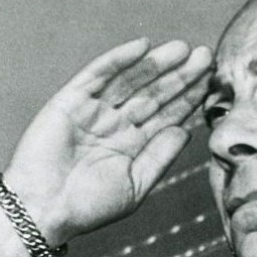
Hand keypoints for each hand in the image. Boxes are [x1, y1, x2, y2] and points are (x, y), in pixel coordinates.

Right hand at [3, 38, 212, 246]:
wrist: (45, 209)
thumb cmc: (88, 206)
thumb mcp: (135, 184)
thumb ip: (160, 156)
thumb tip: (186, 131)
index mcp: (133, 145)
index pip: (167, 116)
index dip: (189, 98)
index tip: (211, 82)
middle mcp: (116, 124)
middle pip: (154, 94)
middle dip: (180, 76)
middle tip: (206, 57)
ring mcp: (94, 110)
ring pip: (131, 80)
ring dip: (156, 63)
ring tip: (183, 50)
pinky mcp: (71, 100)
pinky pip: (98, 74)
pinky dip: (119, 59)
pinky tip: (143, 47)